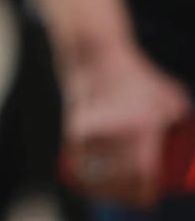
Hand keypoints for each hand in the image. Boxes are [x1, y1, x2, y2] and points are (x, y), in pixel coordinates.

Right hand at [62, 45, 192, 206]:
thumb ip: (182, 119)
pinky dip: (83, 176)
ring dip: (105, 188)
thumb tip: (191, 138)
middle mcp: (117, 132)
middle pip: (121, 180)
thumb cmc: (139, 78)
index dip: (145, 192)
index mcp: (144, 127)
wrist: (98, 58)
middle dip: (126, 194)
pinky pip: (78, 162)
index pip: (144, 173)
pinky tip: (89, 181)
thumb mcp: (171, 97)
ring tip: (113, 191)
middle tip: (135, 196)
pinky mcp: (75, 129)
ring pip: (96, 173)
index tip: (149, 198)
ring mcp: (94, 132)